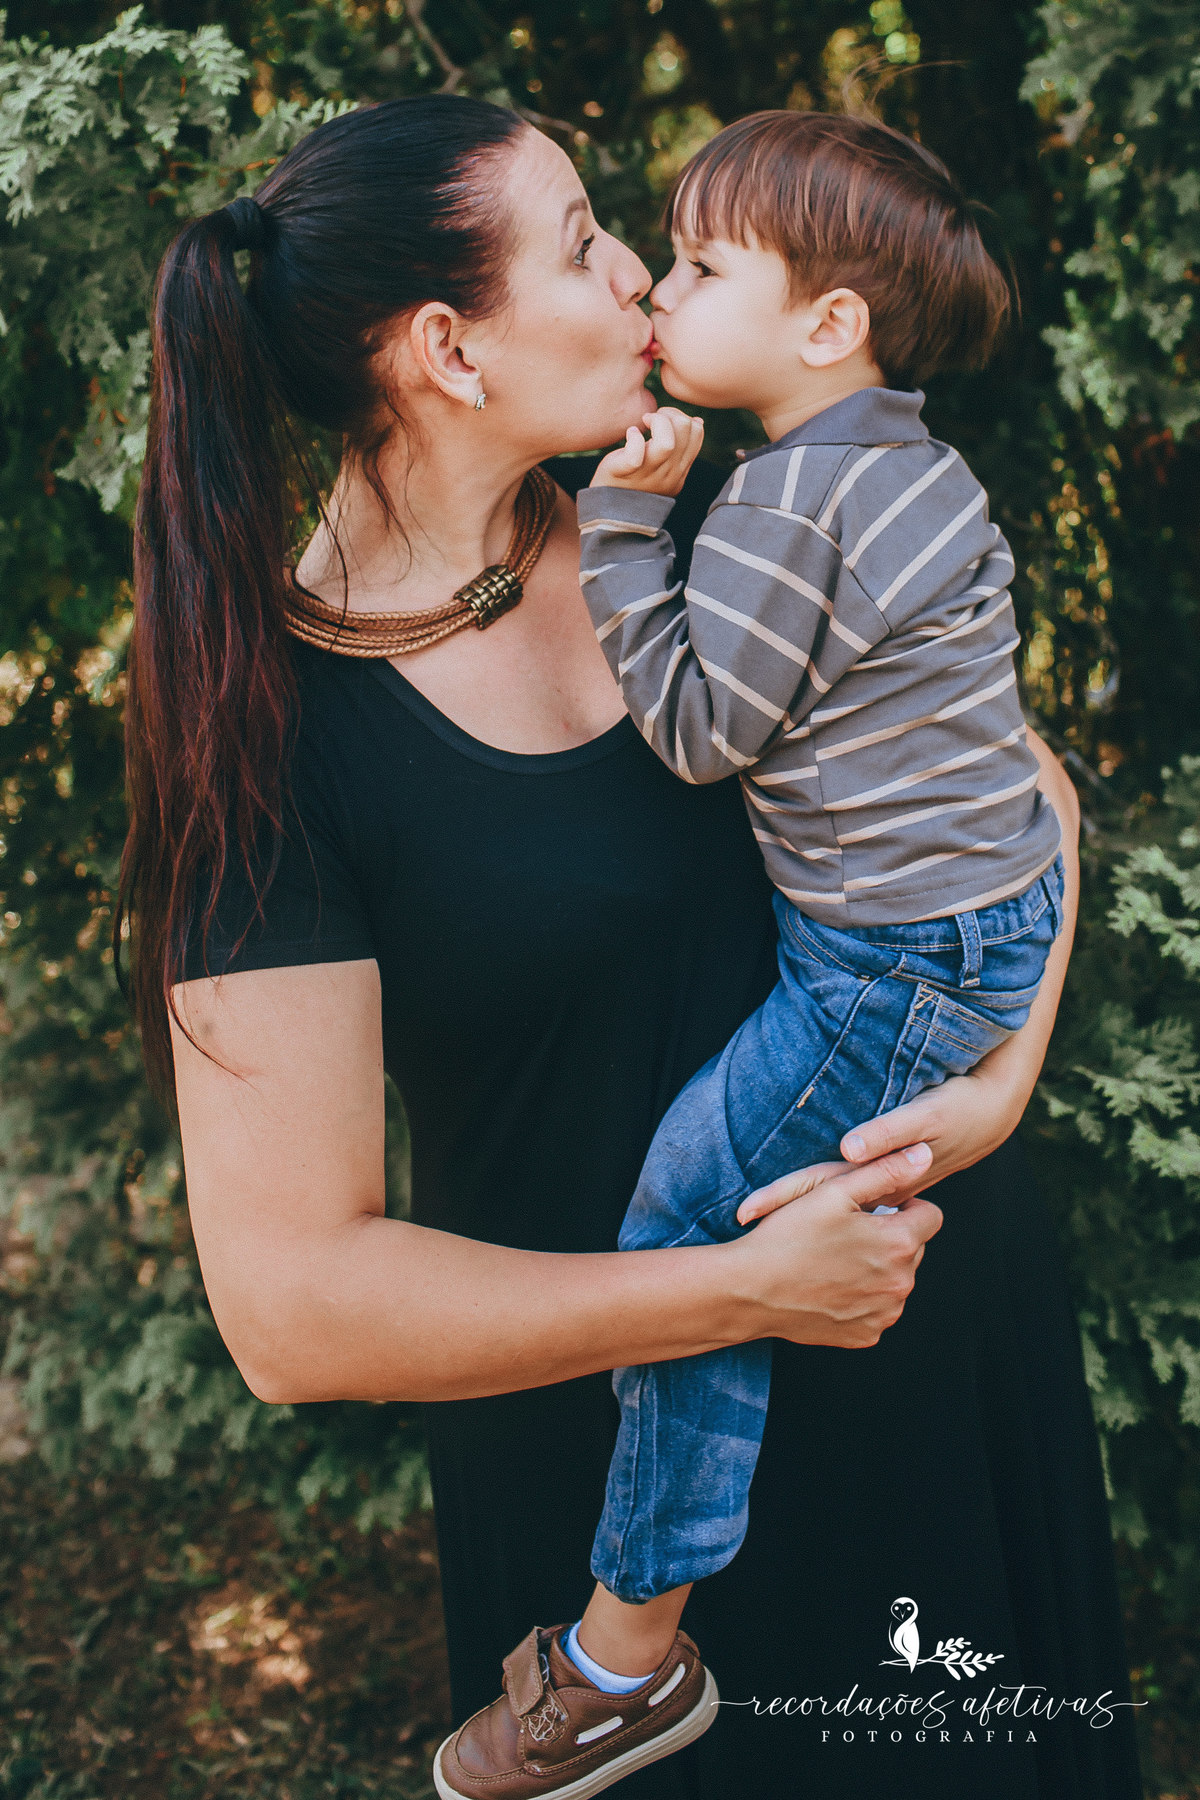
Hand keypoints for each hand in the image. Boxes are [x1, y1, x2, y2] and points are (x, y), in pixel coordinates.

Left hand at [590, 407, 703, 496]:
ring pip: (667, 443)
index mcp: (680, 470)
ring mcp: (648, 476)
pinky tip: (630, 433)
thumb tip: (696, 422)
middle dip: (670, 414)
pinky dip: (634, 437)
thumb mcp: (662, 465)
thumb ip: (679, 448)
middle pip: (685, 431)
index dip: (682, 417)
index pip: (696, 434)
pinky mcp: (625, 473)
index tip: (664, 420)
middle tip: (653, 419)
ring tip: (644, 422)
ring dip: (657, 422)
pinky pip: (636, 454)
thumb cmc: (633, 480)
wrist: (608, 508)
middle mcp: (669, 475)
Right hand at [727, 1143, 942, 1348]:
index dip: (904, 1205)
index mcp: (899, 1243)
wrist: (750, 1290)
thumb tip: (925, 1155)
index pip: (930, 1216)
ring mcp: (885, 1314)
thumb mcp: (834, 1191)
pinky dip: (863, 1297)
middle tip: (847, 1232)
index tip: (872, 1208)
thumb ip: (885, 1171)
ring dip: (878, 1268)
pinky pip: (878, 1308)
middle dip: (890, 1237)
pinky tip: (831, 1286)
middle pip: (913, 1249)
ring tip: (836, 1259)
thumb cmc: (788, 1235)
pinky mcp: (867, 1335)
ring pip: (897, 1280)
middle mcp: (901, 1283)